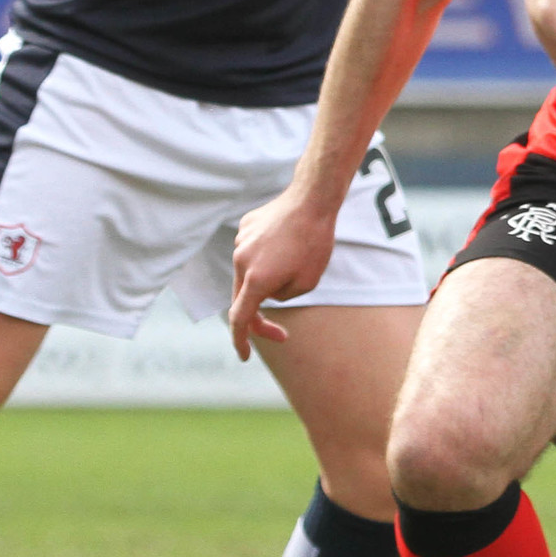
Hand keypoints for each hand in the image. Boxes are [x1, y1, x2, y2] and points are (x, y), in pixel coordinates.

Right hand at [226, 187, 338, 358]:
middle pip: (242, 298)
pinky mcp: (245, 227)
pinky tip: (287, 243)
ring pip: (247, 273)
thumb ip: (280, 296)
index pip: (240, 319)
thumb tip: (266, 292)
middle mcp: (241, 261)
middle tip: (282, 334)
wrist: (312, 199)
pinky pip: (252, 251)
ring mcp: (240, 241)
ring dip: (266, 279)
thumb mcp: (306, 284)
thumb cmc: (315, 244)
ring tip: (298, 260)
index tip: (244, 356)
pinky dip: (265, 256)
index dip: (241, 341)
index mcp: (256, 279)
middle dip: (259, 317)